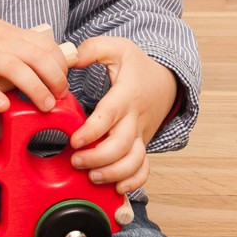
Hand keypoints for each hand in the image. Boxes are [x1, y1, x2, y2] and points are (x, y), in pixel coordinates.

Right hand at [0, 4, 69, 113]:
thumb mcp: (4, 33)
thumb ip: (24, 47)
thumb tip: (47, 64)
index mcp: (16, 36)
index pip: (49, 48)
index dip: (61, 66)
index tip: (64, 82)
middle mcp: (5, 45)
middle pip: (39, 58)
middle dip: (56, 78)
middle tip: (60, 96)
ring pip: (17, 70)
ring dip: (35, 89)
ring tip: (45, 106)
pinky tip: (2, 106)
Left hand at [69, 37, 177, 193]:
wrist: (166, 83)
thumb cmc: (138, 67)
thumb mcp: (118, 48)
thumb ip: (92, 49)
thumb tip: (70, 58)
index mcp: (126, 96)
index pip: (110, 116)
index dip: (92, 132)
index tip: (75, 140)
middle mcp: (135, 119)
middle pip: (121, 146)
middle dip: (97, 158)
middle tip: (75, 160)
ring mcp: (141, 135)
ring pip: (134, 162)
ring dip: (113, 174)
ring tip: (92, 175)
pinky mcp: (143, 146)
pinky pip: (144, 169)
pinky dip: (133, 182)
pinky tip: (116, 187)